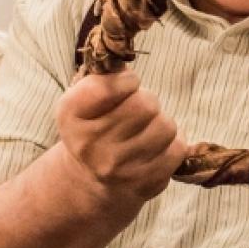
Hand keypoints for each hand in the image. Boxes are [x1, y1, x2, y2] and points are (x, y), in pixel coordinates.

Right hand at [55, 70, 185, 204]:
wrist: (91, 179)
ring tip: (145, 129)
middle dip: (147, 100)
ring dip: (161, 122)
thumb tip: (129, 65)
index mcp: (71, 116)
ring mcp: (118, 169)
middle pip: (145, 105)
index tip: (128, 84)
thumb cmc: (93, 125)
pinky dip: (172, 143)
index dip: (127, 80)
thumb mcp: (82, 99)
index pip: (107, 87)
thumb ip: (103, 76)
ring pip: (165, 126)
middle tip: (137, 109)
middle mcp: (90, 146)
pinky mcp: (145, 182)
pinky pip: (177, 148)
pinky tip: (155, 147)